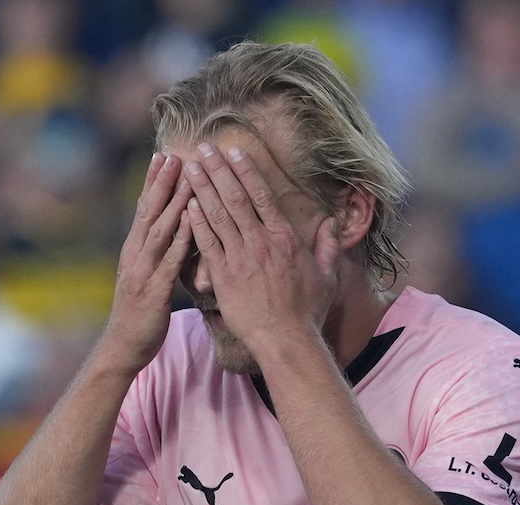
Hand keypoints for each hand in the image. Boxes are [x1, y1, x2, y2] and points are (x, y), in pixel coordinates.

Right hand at [104, 152, 194, 370]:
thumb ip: (155, 256)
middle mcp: (135, 255)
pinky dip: (182, 237)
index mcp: (134, 251)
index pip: (143, 210)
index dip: (152, 183)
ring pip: (159, 230)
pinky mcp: (154, 289)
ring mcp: (143, 271)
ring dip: (173, 202)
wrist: (124, 347)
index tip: (162, 155)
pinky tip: (194, 220)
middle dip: (161, 182)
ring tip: (186, 177)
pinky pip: (171, 259)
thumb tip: (167, 236)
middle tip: (173, 153)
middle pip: (148, 212)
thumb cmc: (140, 315)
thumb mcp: (145, 278)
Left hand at [184, 143, 340, 361]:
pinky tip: (186, 204)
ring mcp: (240, 259)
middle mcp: (261, 243)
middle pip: (236, 198)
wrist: (286, 341)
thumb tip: (333, 224)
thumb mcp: (327, 275)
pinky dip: (196, 222)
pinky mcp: (224, 277)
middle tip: (203, 148)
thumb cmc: (307, 311)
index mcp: (285, 238)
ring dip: (202, 188)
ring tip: (189, 167)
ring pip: (218, 215)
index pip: (262, 195)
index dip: (246, 171)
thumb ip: (328, 245)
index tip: (234, 152)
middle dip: (218, 170)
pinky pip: (207, 243)